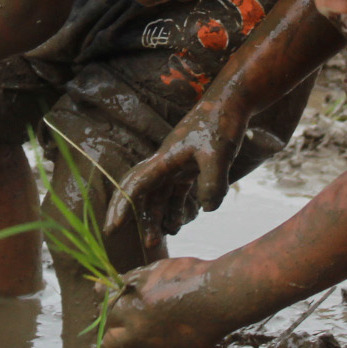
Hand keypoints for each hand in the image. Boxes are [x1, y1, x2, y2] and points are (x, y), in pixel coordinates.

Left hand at [99, 256, 235, 347]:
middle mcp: (137, 335)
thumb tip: (103, 286)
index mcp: (129, 310)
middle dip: (113, 331)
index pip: (104, 313)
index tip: (112, 301)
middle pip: (110, 342)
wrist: (220, 297)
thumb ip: (127, 281)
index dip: (108, 305)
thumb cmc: (187, 278)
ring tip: (140, 333)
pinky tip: (157, 343)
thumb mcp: (153, 271)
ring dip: (129, 346)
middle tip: (123, 321)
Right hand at [104, 99, 246, 245]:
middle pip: (144, 195)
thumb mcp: (218, 153)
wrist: (232, 101)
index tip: (114, 228)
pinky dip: (176, 208)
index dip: (122, 207)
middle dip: (140, 219)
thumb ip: (213, 183)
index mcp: (164, 159)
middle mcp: (165, 163)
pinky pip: (176, 192)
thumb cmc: (221, 123)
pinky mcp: (191, 166)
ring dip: (159, 217)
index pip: (135, 186)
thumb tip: (207, 209)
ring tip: (162, 239)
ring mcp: (177, 165)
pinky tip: (180, 223)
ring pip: (160, 196)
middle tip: (145, 246)